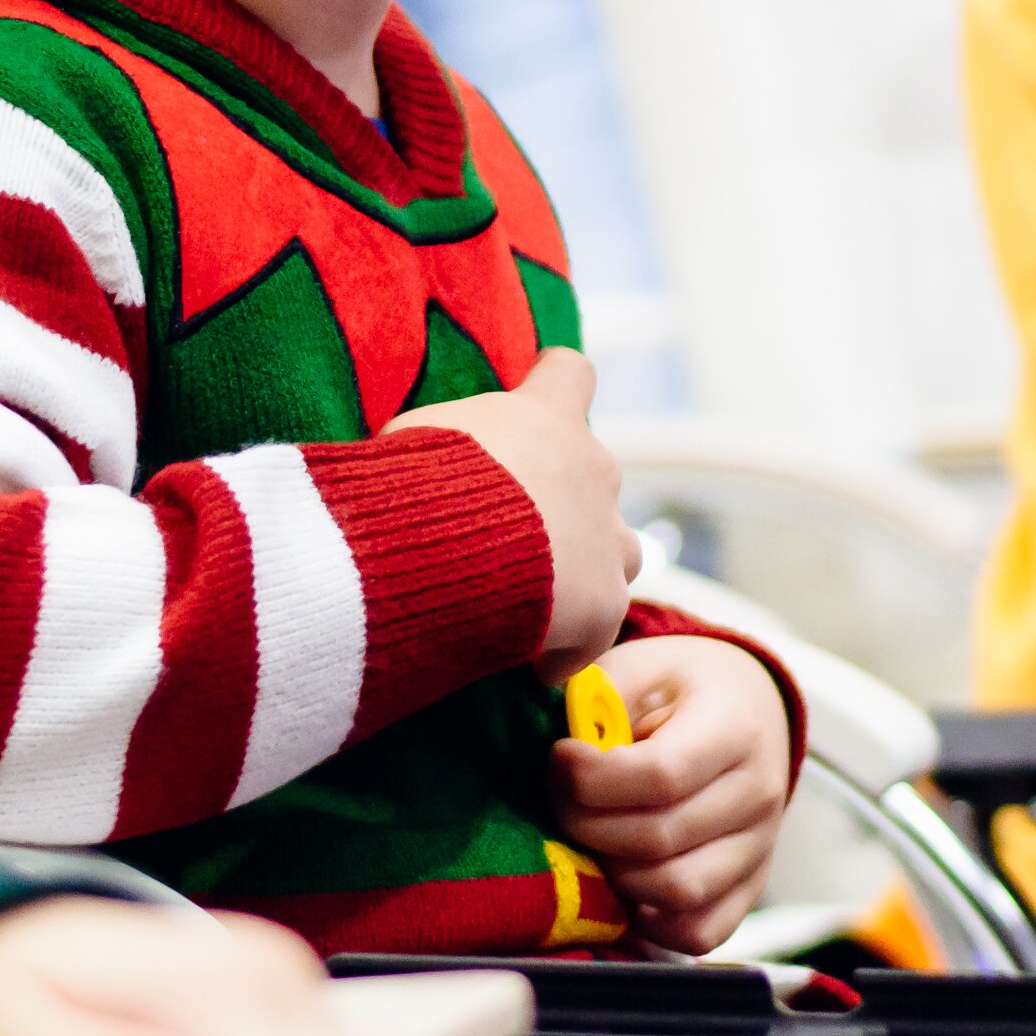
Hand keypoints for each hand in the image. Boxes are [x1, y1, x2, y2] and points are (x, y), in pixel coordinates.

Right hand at [392, 348, 637, 681]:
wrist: (444, 547)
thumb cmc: (416, 482)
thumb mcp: (415, 438)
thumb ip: (439, 441)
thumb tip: (419, 455)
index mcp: (545, 415)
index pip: (571, 374)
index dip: (557, 386)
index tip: (544, 401)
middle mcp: (592, 467)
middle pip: (595, 475)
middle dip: (561, 505)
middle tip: (507, 539)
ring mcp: (608, 535)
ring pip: (621, 551)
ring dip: (586, 571)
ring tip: (540, 601)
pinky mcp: (606, 602)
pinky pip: (598, 629)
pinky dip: (571, 646)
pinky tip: (534, 662)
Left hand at [552, 633, 793, 955]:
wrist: (747, 709)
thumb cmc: (680, 688)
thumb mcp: (641, 665)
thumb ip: (600, 695)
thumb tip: (562, 740)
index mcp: (734, 726)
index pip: (662, 775)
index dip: (592, 780)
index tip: (559, 758)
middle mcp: (759, 792)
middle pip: (660, 838)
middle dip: (587, 825)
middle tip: (558, 799)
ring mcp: (761, 847)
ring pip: (678, 891)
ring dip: (613, 873)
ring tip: (589, 836)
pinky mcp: (750, 888)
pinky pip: (700, 932)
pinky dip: (652, 922)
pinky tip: (622, 881)